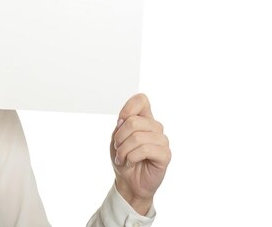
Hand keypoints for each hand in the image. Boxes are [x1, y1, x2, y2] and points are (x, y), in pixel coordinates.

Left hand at [111, 93, 170, 214]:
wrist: (128, 181)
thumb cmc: (123, 158)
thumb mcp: (116, 138)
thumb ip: (121, 125)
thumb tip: (126, 119)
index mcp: (144, 119)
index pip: (141, 99)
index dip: (127, 109)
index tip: (119, 124)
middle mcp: (155, 127)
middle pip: (133, 121)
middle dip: (119, 137)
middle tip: (118, 148)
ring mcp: (162, 140)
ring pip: (137, 137)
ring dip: (124, 150)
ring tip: (123, 157)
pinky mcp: (165, 154)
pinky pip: (145, 149)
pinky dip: (132, 157)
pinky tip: (131, 162)